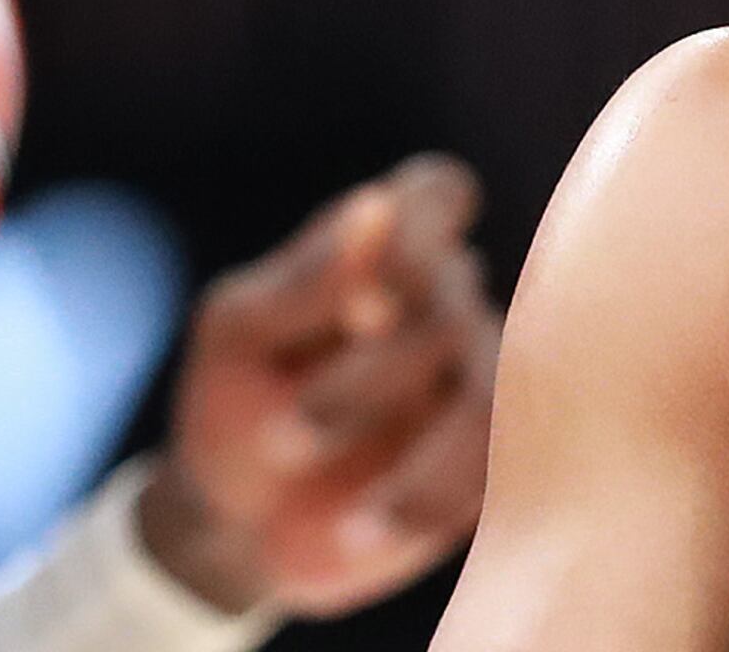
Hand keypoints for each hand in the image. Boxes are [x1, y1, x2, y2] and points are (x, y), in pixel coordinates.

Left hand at [135, 154, 499, 617]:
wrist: (235, 524)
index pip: (439, 194)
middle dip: (369, 377)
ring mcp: (477, 384)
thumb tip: (378, 207)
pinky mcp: (489, 467)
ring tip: (336, 515)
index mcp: (387, 247)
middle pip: (452, 305)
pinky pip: (494, 474)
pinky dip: (424, 505)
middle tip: (284, 438)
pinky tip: (358, 534)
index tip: (359, 308)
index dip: (419, 234)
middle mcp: (447, 304)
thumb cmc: (234, 401)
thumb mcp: (238, 334)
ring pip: (493, 393)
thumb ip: (308, 278)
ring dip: (412, 453)